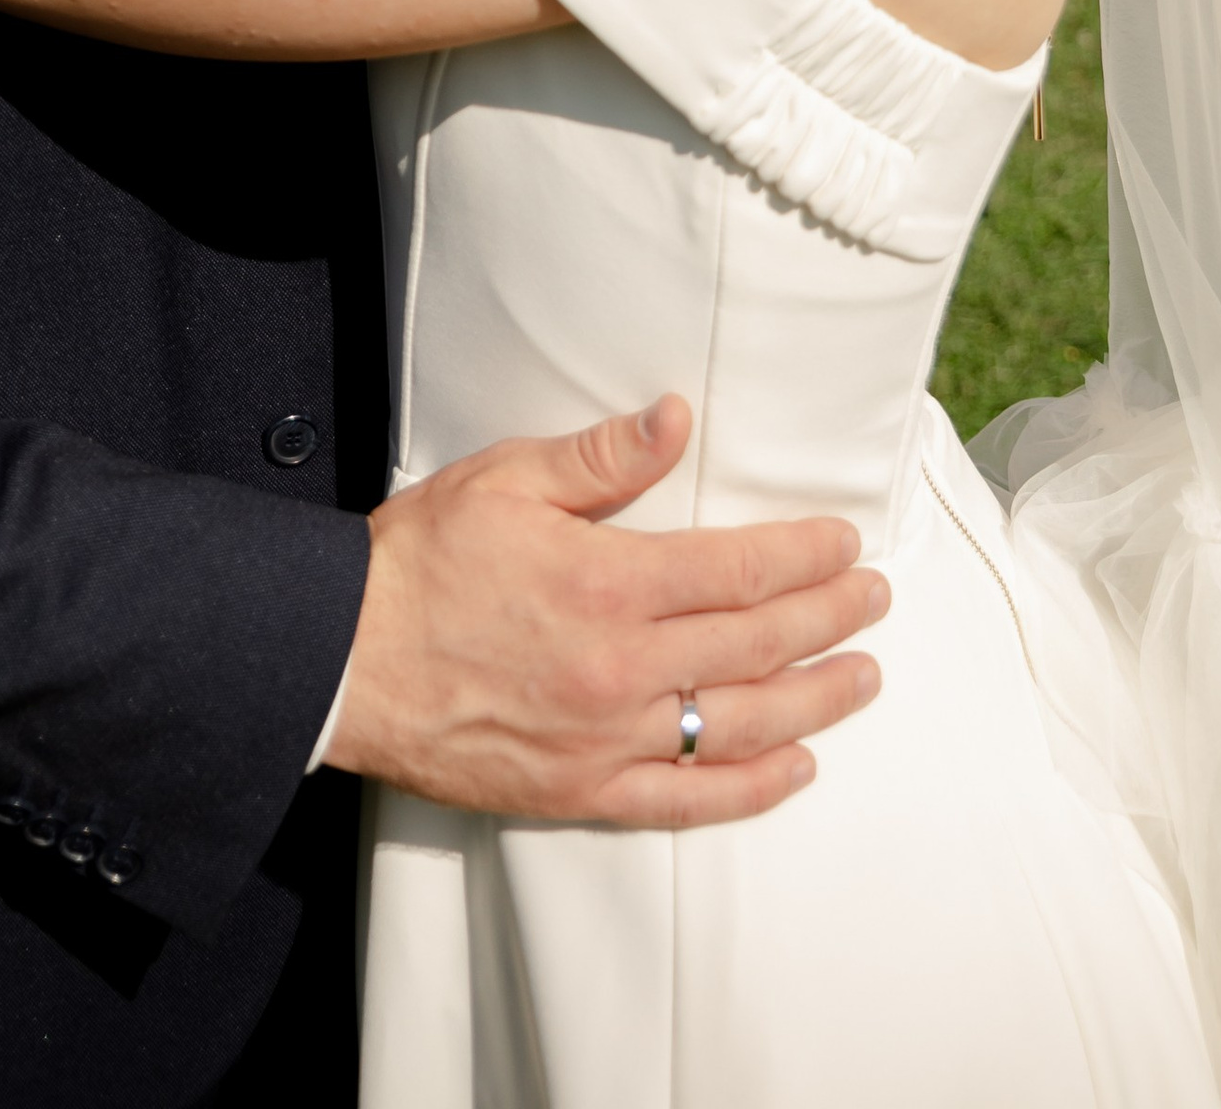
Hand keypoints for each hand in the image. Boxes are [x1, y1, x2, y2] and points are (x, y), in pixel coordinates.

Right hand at [328, 395, 884, 826]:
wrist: (345, 660)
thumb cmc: (421, 561)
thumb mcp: (506, 480)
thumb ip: (600, 457)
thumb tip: (674, 418)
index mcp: (608, 583)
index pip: (738, 571)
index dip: (803, 557)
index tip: (844, 544)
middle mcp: (621, 668)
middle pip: (756, 644)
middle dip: (830, 619)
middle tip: (875, 601)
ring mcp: (606, 739)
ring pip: (739, 725)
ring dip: (814, 701)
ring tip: (862, 678)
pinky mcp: (582, 791)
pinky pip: (687, 801)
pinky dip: (750, 788)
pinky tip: (795, 768)